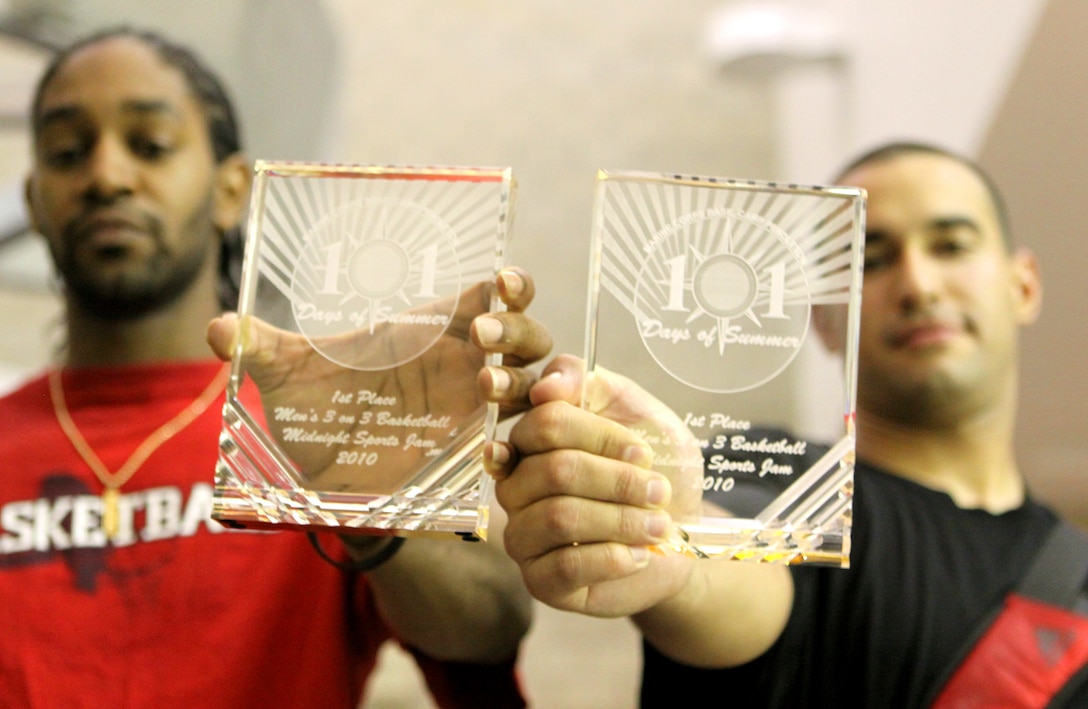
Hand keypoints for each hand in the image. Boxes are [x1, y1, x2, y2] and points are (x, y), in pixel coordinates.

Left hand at [207, 267, 550, 490]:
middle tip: (483, 336)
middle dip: (517, 328)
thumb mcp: (288, 377)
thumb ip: (263, 347)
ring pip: (530, 379)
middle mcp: (460, 363)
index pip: (490, 294)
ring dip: (519, 376)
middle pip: (524, 331)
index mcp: (428, 331)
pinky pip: (517, 438)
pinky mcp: (471, 450)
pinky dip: (516, 439)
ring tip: (484, 387)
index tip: (501, 281)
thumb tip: (218, 327)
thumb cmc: (315, 415)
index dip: (510, 283)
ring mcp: (471, 407)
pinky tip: (490, 450)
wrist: (322, 481)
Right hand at [492, 354, 702, 616]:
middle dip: (618, 481)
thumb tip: (547, 386)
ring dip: (621, 519)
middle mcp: (517, 485)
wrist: (682, 535)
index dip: (600, 435)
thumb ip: (594, 385)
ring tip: (657, 525)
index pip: (546, 422)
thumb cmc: (657, 470)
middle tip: (658, 491)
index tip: (643, 452)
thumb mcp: (639, 414)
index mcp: (534, 440)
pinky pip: (566, 566)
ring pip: (559, 517)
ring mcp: (523, 534)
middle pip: (554, 470)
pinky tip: (639, 554)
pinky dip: (614, 558)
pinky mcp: (540, 581)